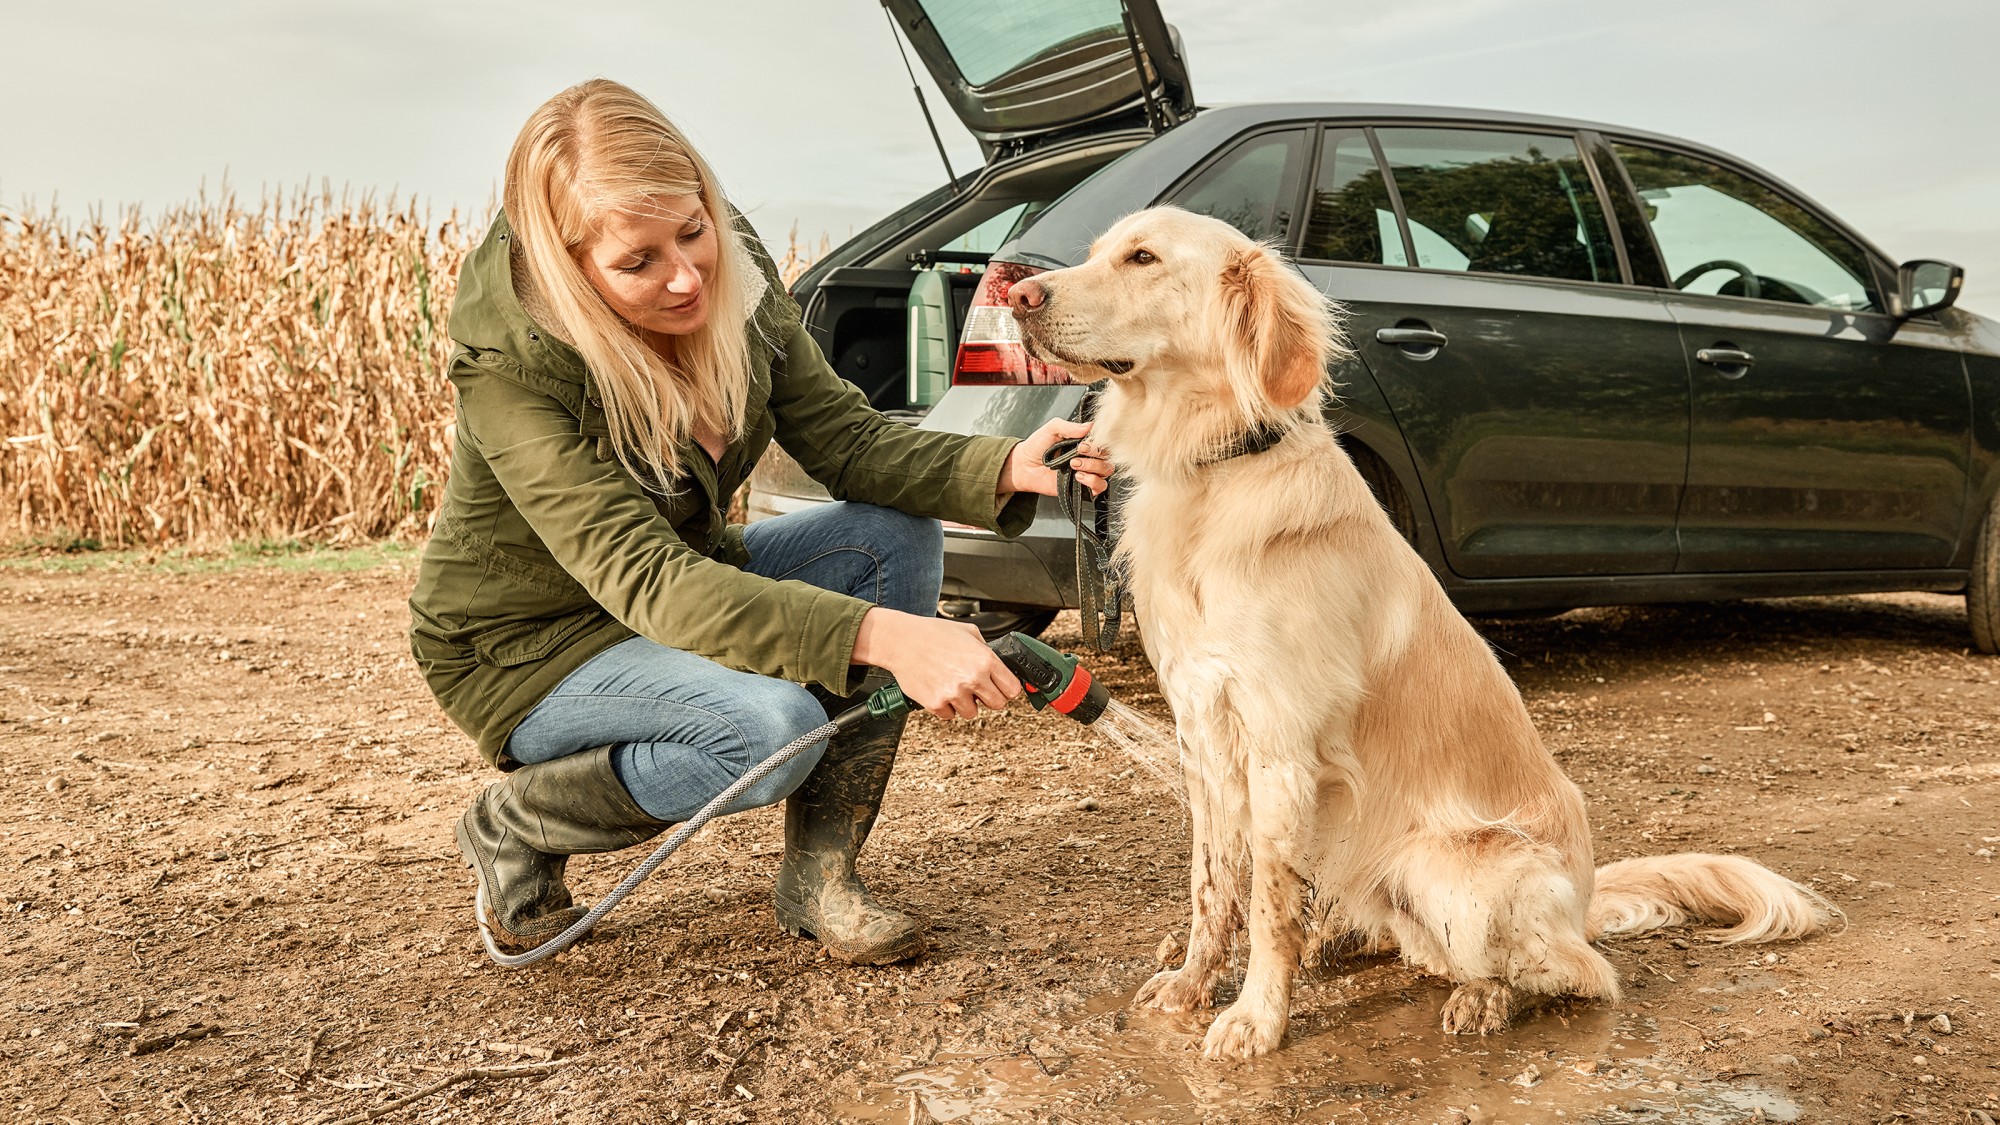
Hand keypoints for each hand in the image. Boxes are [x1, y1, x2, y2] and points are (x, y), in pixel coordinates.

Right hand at [851, 608, 1022, 718]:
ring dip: (965, 703)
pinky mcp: (936, 704)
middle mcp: (972, 678)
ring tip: (953, 686)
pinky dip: (946, 706)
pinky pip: (950, 715)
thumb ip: (986, 650)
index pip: (1012, 689)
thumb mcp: (968, 632)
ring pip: (972, 713)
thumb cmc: (932, 633)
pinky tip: (939, 689)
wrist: (901, 641)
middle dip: (989, 698)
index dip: (1007, 689)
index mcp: (985, 660)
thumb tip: (998, 665)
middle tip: (977, 690)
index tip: (1002, 689)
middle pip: (997, 704)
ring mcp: (954, 693)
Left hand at [997, 418, 1112, 498]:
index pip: (1104, 440)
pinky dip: (1093, 481)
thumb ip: (1070, 427)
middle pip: (1108, 455)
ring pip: (1106, 470)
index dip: (1098, 442)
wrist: (1024, 466)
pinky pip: (1100, 486)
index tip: (1083, 443)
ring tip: (1073, 465)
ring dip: (1093, 467)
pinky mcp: (1083, 486)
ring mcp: (1087, 471)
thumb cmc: (1037, 446)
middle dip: (1095, 454)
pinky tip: (1078, 477)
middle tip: (1078, 452)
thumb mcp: (1052, 429)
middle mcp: (1089, 456)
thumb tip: (1090, 426)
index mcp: (1085, 441)